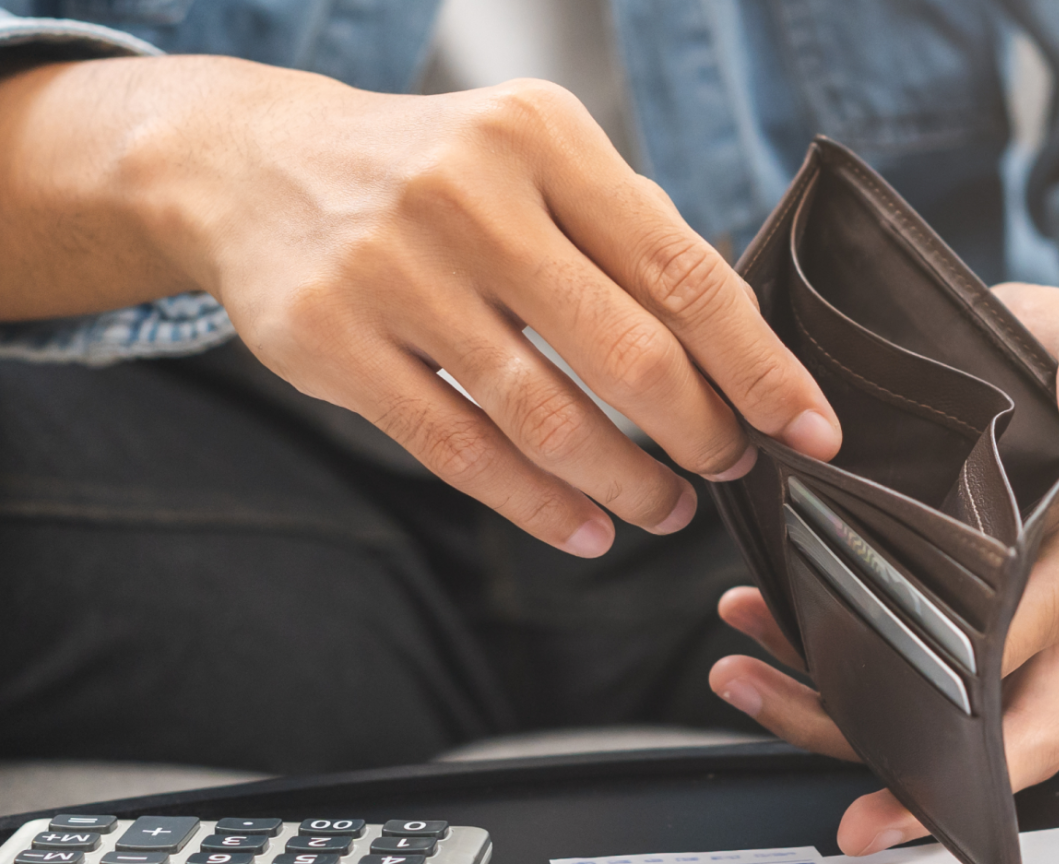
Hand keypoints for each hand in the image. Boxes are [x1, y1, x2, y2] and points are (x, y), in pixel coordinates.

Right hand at [0, 58, 842, 556]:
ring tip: (662, 508)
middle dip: (700, 432)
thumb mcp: (530, 156)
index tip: (809, 428)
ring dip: (625, 482)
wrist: (249, 164)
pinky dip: (536, 504)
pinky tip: (583, 530)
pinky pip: (459, 448)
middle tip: (730, 470)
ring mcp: (394, 269)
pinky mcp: (333, 341)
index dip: (758, 364)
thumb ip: (625, 232)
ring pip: (545, 415)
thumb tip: (741, 347)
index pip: (683, 269)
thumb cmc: (427, 172)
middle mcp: (469, 193)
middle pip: (627, 352)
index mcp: (542, 138)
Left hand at [706, 273, 1058, 854]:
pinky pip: (927, 676)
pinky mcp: (995, 626)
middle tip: (857, 818)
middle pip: (1022, 728)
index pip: (1047, 634)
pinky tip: (766, 639)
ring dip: (852, 718)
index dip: (978, 686)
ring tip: (752, 682)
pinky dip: (840, 669)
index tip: (902, 697)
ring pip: (961, 720)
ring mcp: (1045, 625)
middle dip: (932, 781)